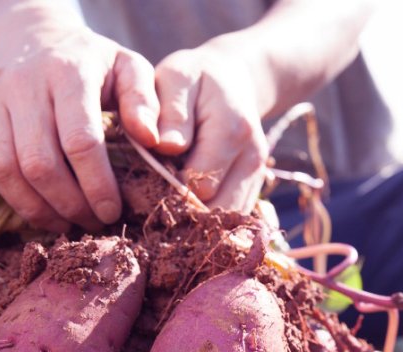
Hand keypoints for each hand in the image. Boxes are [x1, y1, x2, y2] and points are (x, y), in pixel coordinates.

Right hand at [0, 23, 158, 231]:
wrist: (32, 34)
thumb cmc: (88, 62)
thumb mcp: (127, 67)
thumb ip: (144, 101)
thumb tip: (155, 141)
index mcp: (68, 73)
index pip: (81, 142)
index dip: (97, 186)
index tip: (110, 212)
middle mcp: (22, 84)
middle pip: (38, 163)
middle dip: (67, 205)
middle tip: (87, 222)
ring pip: (0, 167)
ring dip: (30, 207)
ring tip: (58, 222)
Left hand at [154, 36, 268, 213]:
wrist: (232, 81)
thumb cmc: (194, 80)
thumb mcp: (176, 77)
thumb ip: (171, 110)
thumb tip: (166, 146)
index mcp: (233, 130)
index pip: (199, 183)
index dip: (168, 189)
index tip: (145, 181)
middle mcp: (252, 158)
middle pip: (214, 211)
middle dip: (181, 212)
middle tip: (152, 200)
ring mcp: (256, 177)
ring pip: (224, 222)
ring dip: (194, 222)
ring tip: (168, 207)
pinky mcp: (253, 189)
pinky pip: (230, 221)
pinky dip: (206, 222)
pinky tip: (185, 209)